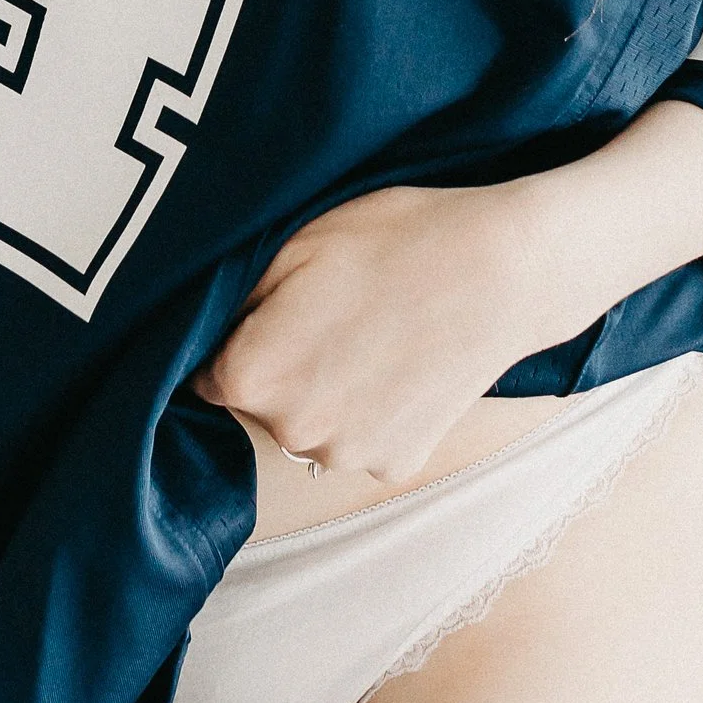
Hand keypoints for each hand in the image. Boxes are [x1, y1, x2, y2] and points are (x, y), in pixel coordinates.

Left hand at [189, 182, 544, 486]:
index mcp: (254, 375)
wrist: (502, 270)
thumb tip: (199, 334)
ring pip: (310, 425)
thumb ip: (233, 299)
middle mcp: (293, 432)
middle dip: (280, 366)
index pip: (208, 373)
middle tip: (330, 310)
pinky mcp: (397, 463)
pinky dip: (372, 410)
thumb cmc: (397, 239)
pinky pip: (360, 439)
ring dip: (325, 392)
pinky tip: (400, 361)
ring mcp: (349, 455)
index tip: (270, 312)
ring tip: (372, 332)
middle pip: (260, 403)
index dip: (236, 339)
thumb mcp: (295, 241)